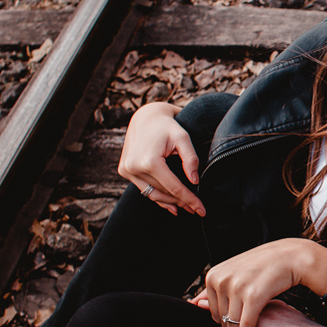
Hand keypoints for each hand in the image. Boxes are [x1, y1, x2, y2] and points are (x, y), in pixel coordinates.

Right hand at [118, 102, 205, 216]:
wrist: (145, 117)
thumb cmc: (167, 126)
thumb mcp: (183, 137)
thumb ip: (191, 158)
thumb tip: (195, 181)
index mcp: (149, 161)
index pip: (174, 187)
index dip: (190, 200)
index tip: (202, 210)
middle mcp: (134, 167)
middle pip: (163, 192)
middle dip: (182, 202)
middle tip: (198, 209)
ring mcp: (127, 170)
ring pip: (152, 194)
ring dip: (170, 202)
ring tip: (186, 208)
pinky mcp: (124, 170)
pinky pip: (144, 189)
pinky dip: (157, 197)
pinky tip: (171, 205)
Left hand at [203, 238, 326, 326]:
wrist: (291, 256)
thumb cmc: (264, 265)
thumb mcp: (234, 271)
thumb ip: (214, 287)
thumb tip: (194, 303)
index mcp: (213, 275)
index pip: (211, 311)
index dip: (225, 322)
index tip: (238, 323)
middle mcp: (221, 280)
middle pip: (221, 320)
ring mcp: (236, 288)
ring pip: (232, 326)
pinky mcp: (253, 297)